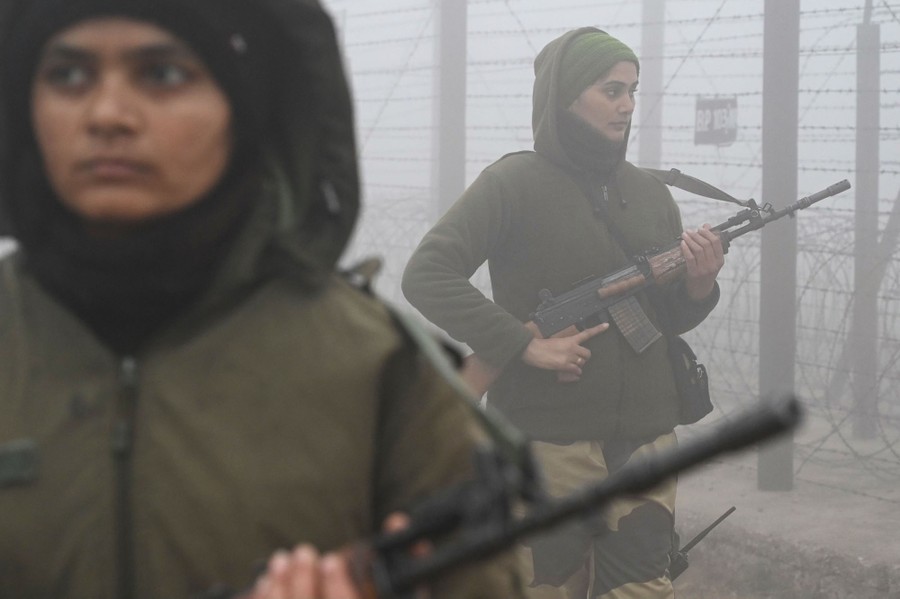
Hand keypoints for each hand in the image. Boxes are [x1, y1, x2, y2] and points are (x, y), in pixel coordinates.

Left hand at [246, 514, 422, 598]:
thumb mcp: (403, 591)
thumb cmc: (380, 595)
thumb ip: (409, 559)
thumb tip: (398, 520)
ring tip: (281, 559)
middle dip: (302, 581)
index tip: (331, 560)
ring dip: (280, 588)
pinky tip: (266, 581)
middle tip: (304, 552)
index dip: (338, 586)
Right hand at [521, 322, 608, 381]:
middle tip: (577, 359)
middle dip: (584, 357)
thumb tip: (572, 355)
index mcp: (570, 339)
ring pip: (582, 363)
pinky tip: (570, 371)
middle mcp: (572, 347)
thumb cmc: (542, 345)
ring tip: (569, 365)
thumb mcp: (557, 342)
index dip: (598, 329)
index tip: (607, 325)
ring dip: (578, 365)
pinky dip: (575, 372)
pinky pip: (576, 370)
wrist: (533, 350)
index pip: (587, 334)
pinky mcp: (565, 365)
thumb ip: (566, 346)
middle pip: (587, 354)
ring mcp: (569, 357)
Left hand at [681, 225, 724, 300]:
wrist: (701, 289)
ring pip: (698, 250)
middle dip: (696, 235)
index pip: (716, 242)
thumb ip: (710, 243)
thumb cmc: (706, 271)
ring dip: (690, 240)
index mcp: (720, 260)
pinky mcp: (694, 272)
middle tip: (689, 231)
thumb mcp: (712, 259)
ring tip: (685, 235)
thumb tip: (707, 225)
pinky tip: (683, 243)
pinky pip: (690, 257)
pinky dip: (686, 248)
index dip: (708, 233)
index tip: (700, 228)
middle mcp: (713, 264)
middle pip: (706, 244)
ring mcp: (704, 269)